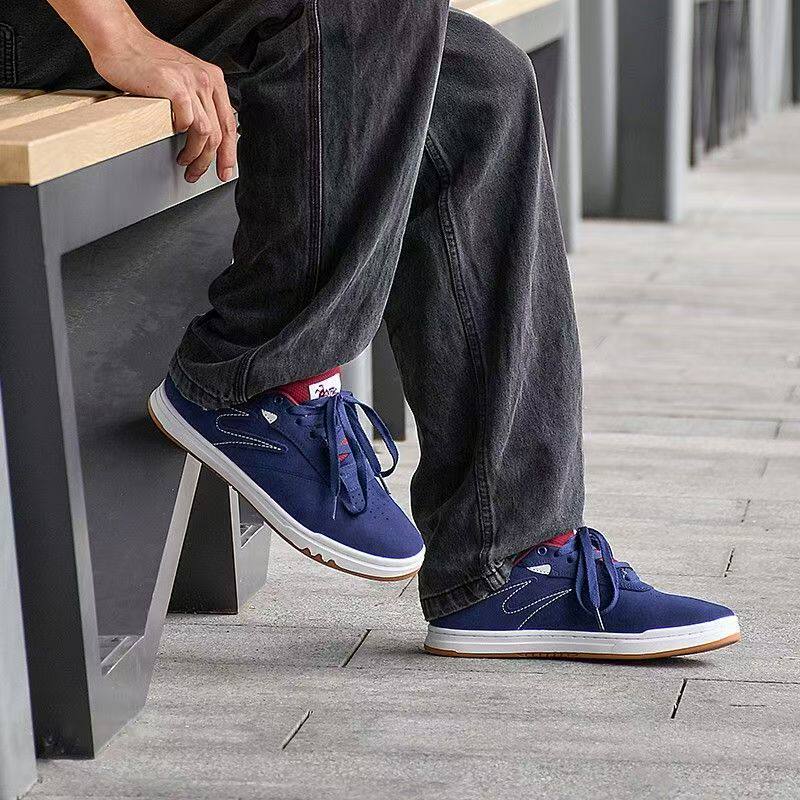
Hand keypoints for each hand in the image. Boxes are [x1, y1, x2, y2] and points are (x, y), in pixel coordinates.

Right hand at [90, 29, 236, 182]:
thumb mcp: (182, 77)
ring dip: (195, 155)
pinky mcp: (174, 87)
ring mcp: (191, 82)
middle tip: (198, 173)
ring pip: (205, 133)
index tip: (225, 169)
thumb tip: (205, 132)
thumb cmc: (144, 61)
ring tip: (184, 162)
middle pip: (219, 133)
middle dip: (211, 161)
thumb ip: (197, 100)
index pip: (229, 123)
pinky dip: (180, 135)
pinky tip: (172, 138)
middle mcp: (205, 79)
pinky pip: (186, 122)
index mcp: (212, 78)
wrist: (119, 40)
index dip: (229, 152)